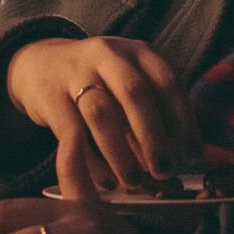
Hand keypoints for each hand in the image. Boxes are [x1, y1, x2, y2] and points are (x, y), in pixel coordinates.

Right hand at [5, 36, 196, 200]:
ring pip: (102, 113)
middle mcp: (109, 55)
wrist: (40, 65)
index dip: (184, 119)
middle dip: (154, 136)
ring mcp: (76, 73)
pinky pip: (72, 132)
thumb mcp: (128, 83)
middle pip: (135, 93)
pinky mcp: (50, 96)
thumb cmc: (99, 82)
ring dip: (121, 151)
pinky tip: (106, 180)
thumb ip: (152, 113)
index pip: (168, 81)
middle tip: (165, 170)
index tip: (194, 154)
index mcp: (137, 52)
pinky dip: (92, 161)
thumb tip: (178, 158)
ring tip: (135, 181)